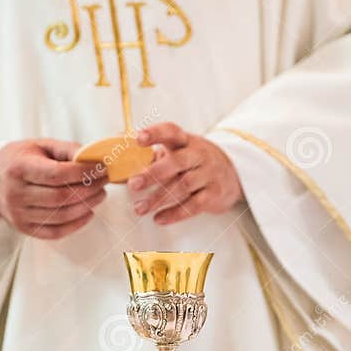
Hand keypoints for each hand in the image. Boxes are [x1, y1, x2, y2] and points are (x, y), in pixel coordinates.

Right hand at [0, 139, 106, 238]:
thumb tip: (95, 158)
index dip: (84, 173)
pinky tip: (88, 213)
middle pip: (61, 197)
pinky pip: (54, 232)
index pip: (57, 174)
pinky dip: (76, 225)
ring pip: (61, 216)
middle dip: (89, 190)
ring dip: (87, 206)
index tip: (102, 168)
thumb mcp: (41, 146)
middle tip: (104, 182)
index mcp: (19, 168)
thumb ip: (68, 150)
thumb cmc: (21, 159)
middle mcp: (16, 193)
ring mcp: (18, 214)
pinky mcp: (23, 228)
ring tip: (99, 195)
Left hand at [128, 123, 242, 224]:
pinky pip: (194, 205)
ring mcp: (209, 174)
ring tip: (139, 209)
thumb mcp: (180, 149)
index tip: (138, 138)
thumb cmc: (195, 161)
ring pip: (183, 187)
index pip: (171, 132)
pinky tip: (159, 219)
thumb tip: (117, 139)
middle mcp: (199, 155)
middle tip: (133, 184)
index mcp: (186, 141)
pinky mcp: (214, 194)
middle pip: (176, 162)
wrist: (233, 174)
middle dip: (153, 174)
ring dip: (159, 199)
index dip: (155, 134)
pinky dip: (175, 213)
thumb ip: (153, 149)